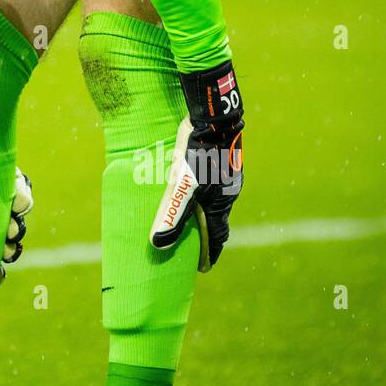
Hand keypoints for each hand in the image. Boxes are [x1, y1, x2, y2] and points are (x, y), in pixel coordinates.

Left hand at [149, 62, 242, 271]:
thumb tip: (158, 245)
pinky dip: (201, 193)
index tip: (203, 268)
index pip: (216, 237)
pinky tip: (190, 186)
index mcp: (220, 204)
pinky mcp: (220, 160)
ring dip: (203, 213)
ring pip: (214, 201)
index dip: (209, 253)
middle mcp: (227, 192)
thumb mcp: (181, 186)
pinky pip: (211, 184)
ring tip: (189, 218)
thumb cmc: (199, 154)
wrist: (216, 117)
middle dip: (205, 235)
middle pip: (216, 221)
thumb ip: (171, 215)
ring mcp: (226, 175)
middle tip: (193, 246)